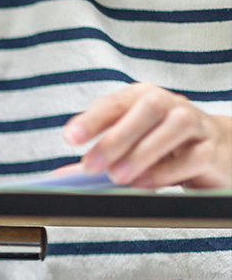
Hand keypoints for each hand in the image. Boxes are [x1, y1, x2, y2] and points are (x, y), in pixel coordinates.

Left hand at [62, 82, 231, 188]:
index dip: (92, 120)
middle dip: (115, 138)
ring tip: (118, 176)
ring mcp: (195, 124)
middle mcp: (170, 104)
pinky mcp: (212, 150)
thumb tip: (62, 176)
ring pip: (174, 127)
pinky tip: (144, 183)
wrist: (216, 150)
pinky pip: (193, 157)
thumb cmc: (164, 144)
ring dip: (142, 152)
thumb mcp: (130, 145)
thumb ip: (100, 157)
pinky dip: (167, 171)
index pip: (114, 103)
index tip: (71, 138)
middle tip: (91, 166)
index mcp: (142, 97)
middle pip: (146, 109)